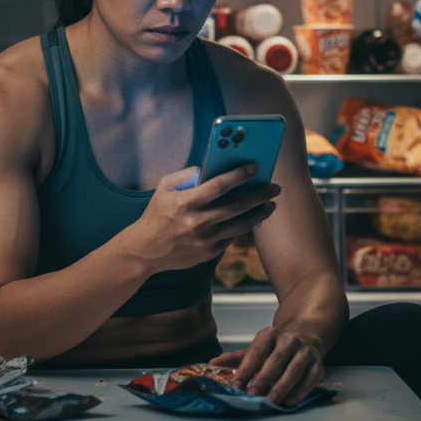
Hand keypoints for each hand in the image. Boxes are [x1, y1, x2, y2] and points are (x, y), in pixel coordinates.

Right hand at [124, 163, 279, 273]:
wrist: (145, 250)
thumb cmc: (157, 214)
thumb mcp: (165, 188)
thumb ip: (187, 174)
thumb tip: (210, 169)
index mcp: (186, 202)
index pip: (218, 186)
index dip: (239, 175)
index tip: (255, 167)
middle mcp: (197, 222)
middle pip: (237, 206)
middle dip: (260, 195)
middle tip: (275, 188)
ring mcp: (205, 240)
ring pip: (241, 225)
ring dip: (260, 213)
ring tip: (271, 205)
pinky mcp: (209, 253)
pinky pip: (232, 237)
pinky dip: (243, 227)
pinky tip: (252, 218)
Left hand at [210, 326, 323, 407]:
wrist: (305, 339)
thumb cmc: (274, 349)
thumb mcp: (255, 349)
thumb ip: (235, 358)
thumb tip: (211, 363)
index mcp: (270, 334)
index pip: (256, 352)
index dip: (245, 369)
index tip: (236, 386)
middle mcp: (289, 340)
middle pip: (275, 361)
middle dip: (263, 379)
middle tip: (252, 395)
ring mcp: (305, 352)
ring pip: (294, 370)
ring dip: (281, 387)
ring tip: (270, 402)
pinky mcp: (318, 366)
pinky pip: (310, 380)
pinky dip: (299, 392)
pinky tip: (288, 402)